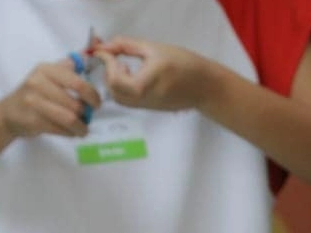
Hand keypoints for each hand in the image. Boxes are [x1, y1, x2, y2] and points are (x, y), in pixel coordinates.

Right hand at [0, 61, 100, 138]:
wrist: (10, 113)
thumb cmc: (35, 94)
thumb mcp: (47, 75)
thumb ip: (67, 68)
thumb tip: (87, 56)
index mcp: (46, 70)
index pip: (78, 83)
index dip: (93, 96)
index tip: (96, 104)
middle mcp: (38, 82)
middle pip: (76, 105)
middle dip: (87, 115)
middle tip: (87, 118)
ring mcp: (33, 102)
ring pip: (70, 119)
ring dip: (81, 127)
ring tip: (82, 128)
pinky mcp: (33, 120)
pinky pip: (62, 130)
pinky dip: (71, 133)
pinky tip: (70, 131)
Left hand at [94, 38, 213, 111]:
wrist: (206, 87)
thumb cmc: (184, 64)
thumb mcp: (154, 48)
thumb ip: (126, 45)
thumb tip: (104, 46)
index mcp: (146, 83)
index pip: (114, 78)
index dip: (106, 62)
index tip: (104, 50)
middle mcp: (144, 99)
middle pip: (114, 91)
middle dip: (108, 74)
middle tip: (116, 60)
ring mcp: (148, 107)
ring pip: (119, 99)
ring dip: (115, 83)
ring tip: (125, 69)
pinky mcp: (151, 109)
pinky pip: (129, 101)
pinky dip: (123, 89)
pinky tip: (134, 77)